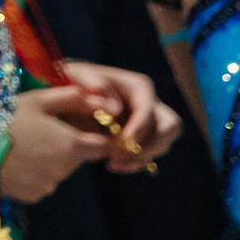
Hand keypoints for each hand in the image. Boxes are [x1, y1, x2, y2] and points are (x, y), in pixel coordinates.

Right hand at [0, 85, 112, 202]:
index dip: (97, 139)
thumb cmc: (5, 118)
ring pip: (59, 171)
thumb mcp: (38, 100)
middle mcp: (65, 168)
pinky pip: (41, 184)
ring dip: (49, 160)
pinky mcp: (33, 196)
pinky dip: (34, 174)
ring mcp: (48, 185)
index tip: (83, 131)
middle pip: (78, 158)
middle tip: (41, 132)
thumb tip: (101, 101)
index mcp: (71, 144)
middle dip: (67, 147)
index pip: (103, 147)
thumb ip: (73, 98)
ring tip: (24, 146)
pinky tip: (16, 161)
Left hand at [61, 59, 182, 168]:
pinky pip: (148, 156)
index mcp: (139, 87)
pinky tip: (111, 164)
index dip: (140, 127)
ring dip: (142, 158)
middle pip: (171, 126)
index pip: (148, 109)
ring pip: (163, 144)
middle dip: (155, 144)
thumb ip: (93, 84)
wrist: (69, 94)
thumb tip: (116, 109)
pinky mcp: (142, 138)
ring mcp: (149, 122)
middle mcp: (150, 104)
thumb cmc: (74, 80)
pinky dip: (133, 164)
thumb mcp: (77, 75)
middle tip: (128, 155)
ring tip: (114, 163)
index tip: (125, 142)